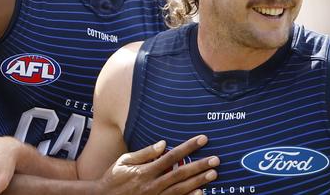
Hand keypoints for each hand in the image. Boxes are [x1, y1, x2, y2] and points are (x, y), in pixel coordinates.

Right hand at [96, 135, 219, 194]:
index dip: (189, 147)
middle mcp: (152, 185)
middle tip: (216, 160)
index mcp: (145, 171)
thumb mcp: (124, 161)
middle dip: (200, 166)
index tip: (203, 139)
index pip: (172, 156)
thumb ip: (145, 153)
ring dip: (199, 181)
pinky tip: (201, 193)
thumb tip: (164, 143)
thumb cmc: (113, 179)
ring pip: (181, 189)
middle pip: (180, 174)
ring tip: (213, 174)